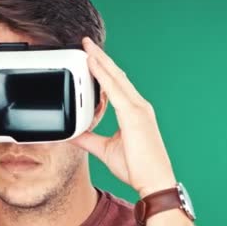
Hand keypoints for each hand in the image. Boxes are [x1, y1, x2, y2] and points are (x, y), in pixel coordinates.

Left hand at [70, 37, 176, 197]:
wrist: (153, 182)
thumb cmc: (136, 168)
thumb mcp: (105, 149)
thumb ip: (88, 139)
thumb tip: (73, 133)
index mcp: (134, 112)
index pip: (117, 84)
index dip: (104, 69)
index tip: (91, 57)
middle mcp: (138, 106)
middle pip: (117, 75)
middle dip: (101, 58)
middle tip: (86, 44)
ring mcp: (138, 109)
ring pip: (116, 78)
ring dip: (101, 61)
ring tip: (87, 48)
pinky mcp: (135, 115)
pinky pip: (115, 90)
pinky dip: (103, 76)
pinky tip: (93, 65)